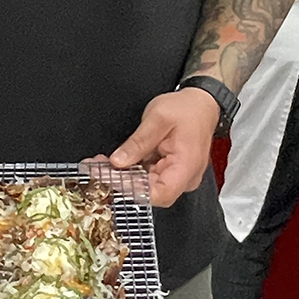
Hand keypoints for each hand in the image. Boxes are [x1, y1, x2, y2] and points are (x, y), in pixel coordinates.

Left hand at [109, 87, 218, 207]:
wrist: (201, 104)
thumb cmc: (187, 109)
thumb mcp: (158, 119)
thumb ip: (138, 143)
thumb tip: (118, 162)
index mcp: (186, 166)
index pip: (160, 194)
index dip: (133, 189)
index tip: (111, 177)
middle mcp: (184, 178)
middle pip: (150, 192)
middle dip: (121, 182)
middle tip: (97, 169)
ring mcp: (177, 177)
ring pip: (145, 186)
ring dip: (122, 176)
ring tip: (100, 165)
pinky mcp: (168, 173)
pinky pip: (147, 177)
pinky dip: (130, 171)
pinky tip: (113, 163)